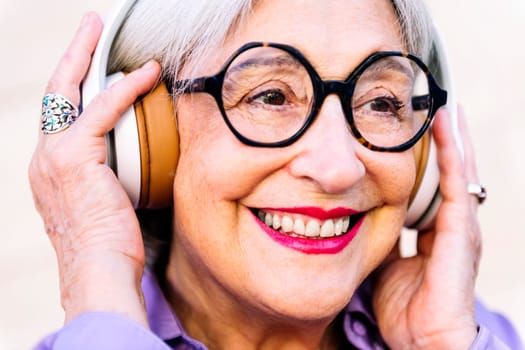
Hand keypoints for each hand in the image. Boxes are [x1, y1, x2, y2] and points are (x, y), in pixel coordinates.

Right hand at [28, 13, 160, 326]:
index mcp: (49, 169)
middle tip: (88, 27)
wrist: (98, 271)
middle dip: (71, 55)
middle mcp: (43, 157)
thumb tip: (132, 169)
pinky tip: (147, 73)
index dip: (73, 86)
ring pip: (70, 90)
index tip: (88, 66)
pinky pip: (104, 109)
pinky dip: (127, 88)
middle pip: (55, 92)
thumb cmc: (108, 247)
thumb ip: (108, 179)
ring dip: (89, 55)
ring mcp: (54, 155)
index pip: (60, 115)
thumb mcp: (103, 207)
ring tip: (102, 30)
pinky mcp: (75, 156)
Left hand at [372, 107, 479, 348]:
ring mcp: (460, 228)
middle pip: (452, 174)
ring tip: (448, 109)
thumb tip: (353, 218)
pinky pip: (456, 186)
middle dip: (447, 141)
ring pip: (459, 173)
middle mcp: (452, 226)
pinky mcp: (461, 234)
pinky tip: (447, 131)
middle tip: (439, 107)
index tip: (417, 130)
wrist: (420, 341)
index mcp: (434, 233)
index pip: (433, 186)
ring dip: (453, 140)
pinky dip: (452, 157)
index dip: (428, 159)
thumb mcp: (383, 262)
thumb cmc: (402, 307)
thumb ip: (377, 238)